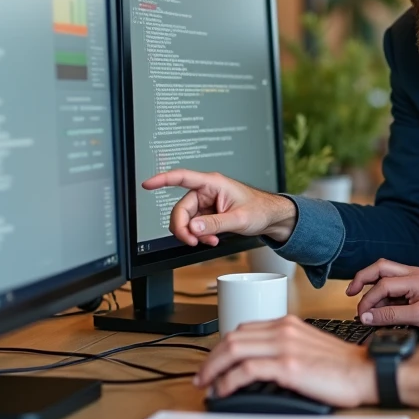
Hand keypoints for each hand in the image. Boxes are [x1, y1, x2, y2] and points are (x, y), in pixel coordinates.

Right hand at [143, 170, 298, 245]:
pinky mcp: (208, 214)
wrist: (270, 217)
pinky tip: (212, 239)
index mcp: (213, 183)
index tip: (147, 184)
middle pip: (180, 209)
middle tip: (193, 241)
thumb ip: (215, 223)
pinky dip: (200, 235)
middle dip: (184, 228)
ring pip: (185, 220)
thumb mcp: (239, 218)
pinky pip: (194, 226)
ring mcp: (206, 203)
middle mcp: (206, 191)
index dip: (163, 179)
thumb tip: (193, 226)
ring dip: (193, 233)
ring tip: (210, 240)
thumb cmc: (260, 209)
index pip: (182, 178)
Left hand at [195, 316, 376, 408]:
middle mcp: (283, 330)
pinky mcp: (288, 365)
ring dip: (213, 369)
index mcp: (287, 323)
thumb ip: (282, 347)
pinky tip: (224, 390)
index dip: (221, 346)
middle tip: (202, 376)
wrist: (365, 372)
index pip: (243, 329)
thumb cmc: (341, 366)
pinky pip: (246, 370)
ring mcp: (284, 346)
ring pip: (233, 349)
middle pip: (232, 337)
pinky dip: (228, 381)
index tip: (213, 362)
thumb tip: (256, 365)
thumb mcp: (307, 346)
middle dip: (210, 358)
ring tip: (207, 384)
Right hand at [349, 259, 418, 338]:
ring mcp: (416, 282)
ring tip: (369, 311)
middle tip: (350, 293)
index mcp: (414, 277)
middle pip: (379, 269)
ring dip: (374, 292)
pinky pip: (395, 290)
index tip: (362, 316)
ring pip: (386, 279)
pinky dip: (385, 300)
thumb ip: (391, 315)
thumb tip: (368, 316)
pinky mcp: (418, 291)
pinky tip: (383, 313)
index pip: (381, 285)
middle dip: (363, 280)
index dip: (368, 300)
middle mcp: (413, 275)